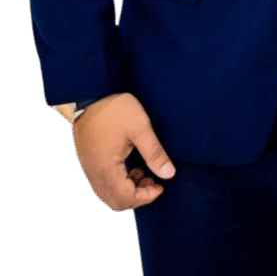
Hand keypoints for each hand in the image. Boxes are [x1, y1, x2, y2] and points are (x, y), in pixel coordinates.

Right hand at [72, 92, 175, 211]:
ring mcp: (88, 170)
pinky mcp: (87, 163)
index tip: (160, 185)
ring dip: (127, 190)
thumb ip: (154, 152)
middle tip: (153, 182)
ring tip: (144, 173)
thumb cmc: (113, 109)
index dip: (146, 197)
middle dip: (137, 196)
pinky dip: (118, 183)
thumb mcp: (139, 127)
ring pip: (108, 195)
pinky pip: (102, 184)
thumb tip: (169, 174)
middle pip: (116, 202)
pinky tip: (130, 168)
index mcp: (105, 169)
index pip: (126, 199)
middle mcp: (93, 174)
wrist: (88, 94)